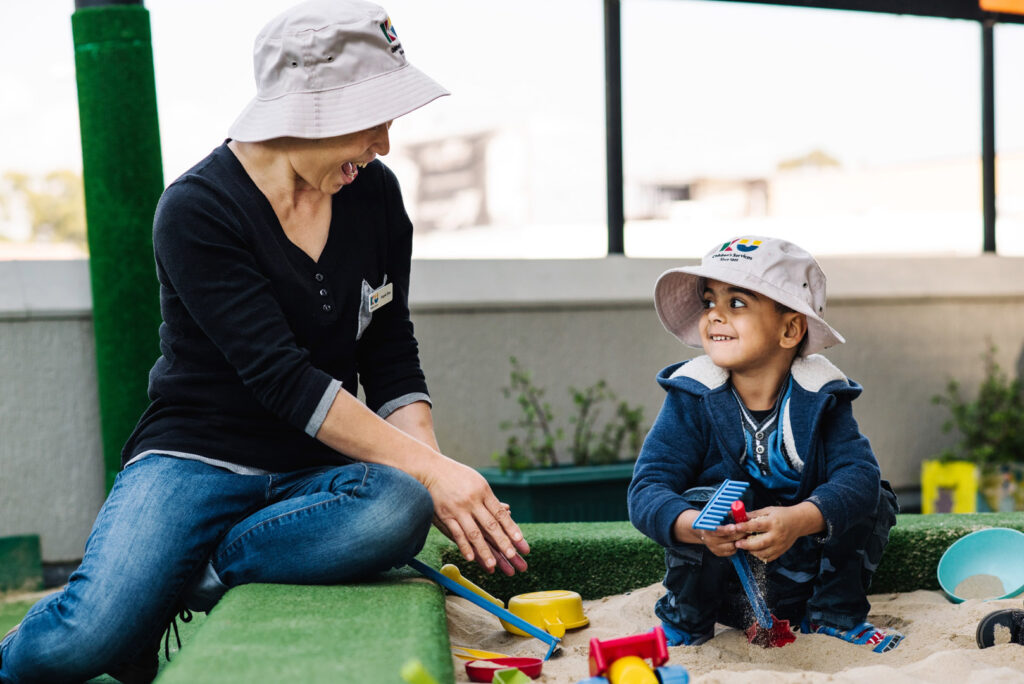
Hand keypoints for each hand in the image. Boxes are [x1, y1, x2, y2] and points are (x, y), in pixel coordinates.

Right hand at [421, 456, 529, 574]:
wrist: (431, 469)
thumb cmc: (457, 476)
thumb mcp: (477, 482)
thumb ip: (491, 499)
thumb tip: (508, 510)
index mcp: (484, 491)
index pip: (500, 514)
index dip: (511, 528)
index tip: (520, 541)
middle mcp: (473, 500)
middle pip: (491, 525)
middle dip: (502, 542)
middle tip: (513, 556)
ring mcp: (459, 509)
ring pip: (474, 533)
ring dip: (483, 551)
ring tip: (492, 566)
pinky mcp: (445, 515)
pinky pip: (456, 533)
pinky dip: (464, 546)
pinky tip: (470, 558)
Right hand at [672, 509, 745, 557]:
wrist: (702, 531)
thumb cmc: (714, 521)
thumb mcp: (718, 515)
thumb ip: (729, 514)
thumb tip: (740, 511)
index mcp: (707, 528)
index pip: (717, 530)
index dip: (726, 529)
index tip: (734, 527)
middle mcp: (709, 539)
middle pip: (728, 538)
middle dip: (740, 533)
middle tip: (748, 529)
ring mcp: (713, 547)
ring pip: (732, 546)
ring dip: (740, 540)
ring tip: (745, 535)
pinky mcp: (718, 553)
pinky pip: (732, 552)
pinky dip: (737, 547)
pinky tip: (738, 540)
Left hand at [733, 502, 824, 562]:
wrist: (798, 522)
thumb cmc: (782, 515)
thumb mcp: (768, 510)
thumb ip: (754, 514)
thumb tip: (739, 515)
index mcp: (773, 522)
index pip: (757, 526)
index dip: (745, 527)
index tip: (736, 527)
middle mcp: (777, 535)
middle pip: (760, 543)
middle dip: (747, 544)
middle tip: (737, 543)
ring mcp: (780, 544)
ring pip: (764, 553)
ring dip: (752, 551)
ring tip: (745, 547)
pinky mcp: (781, 550)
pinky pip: (769, 557)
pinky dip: (760, 556)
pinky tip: (755, 551)